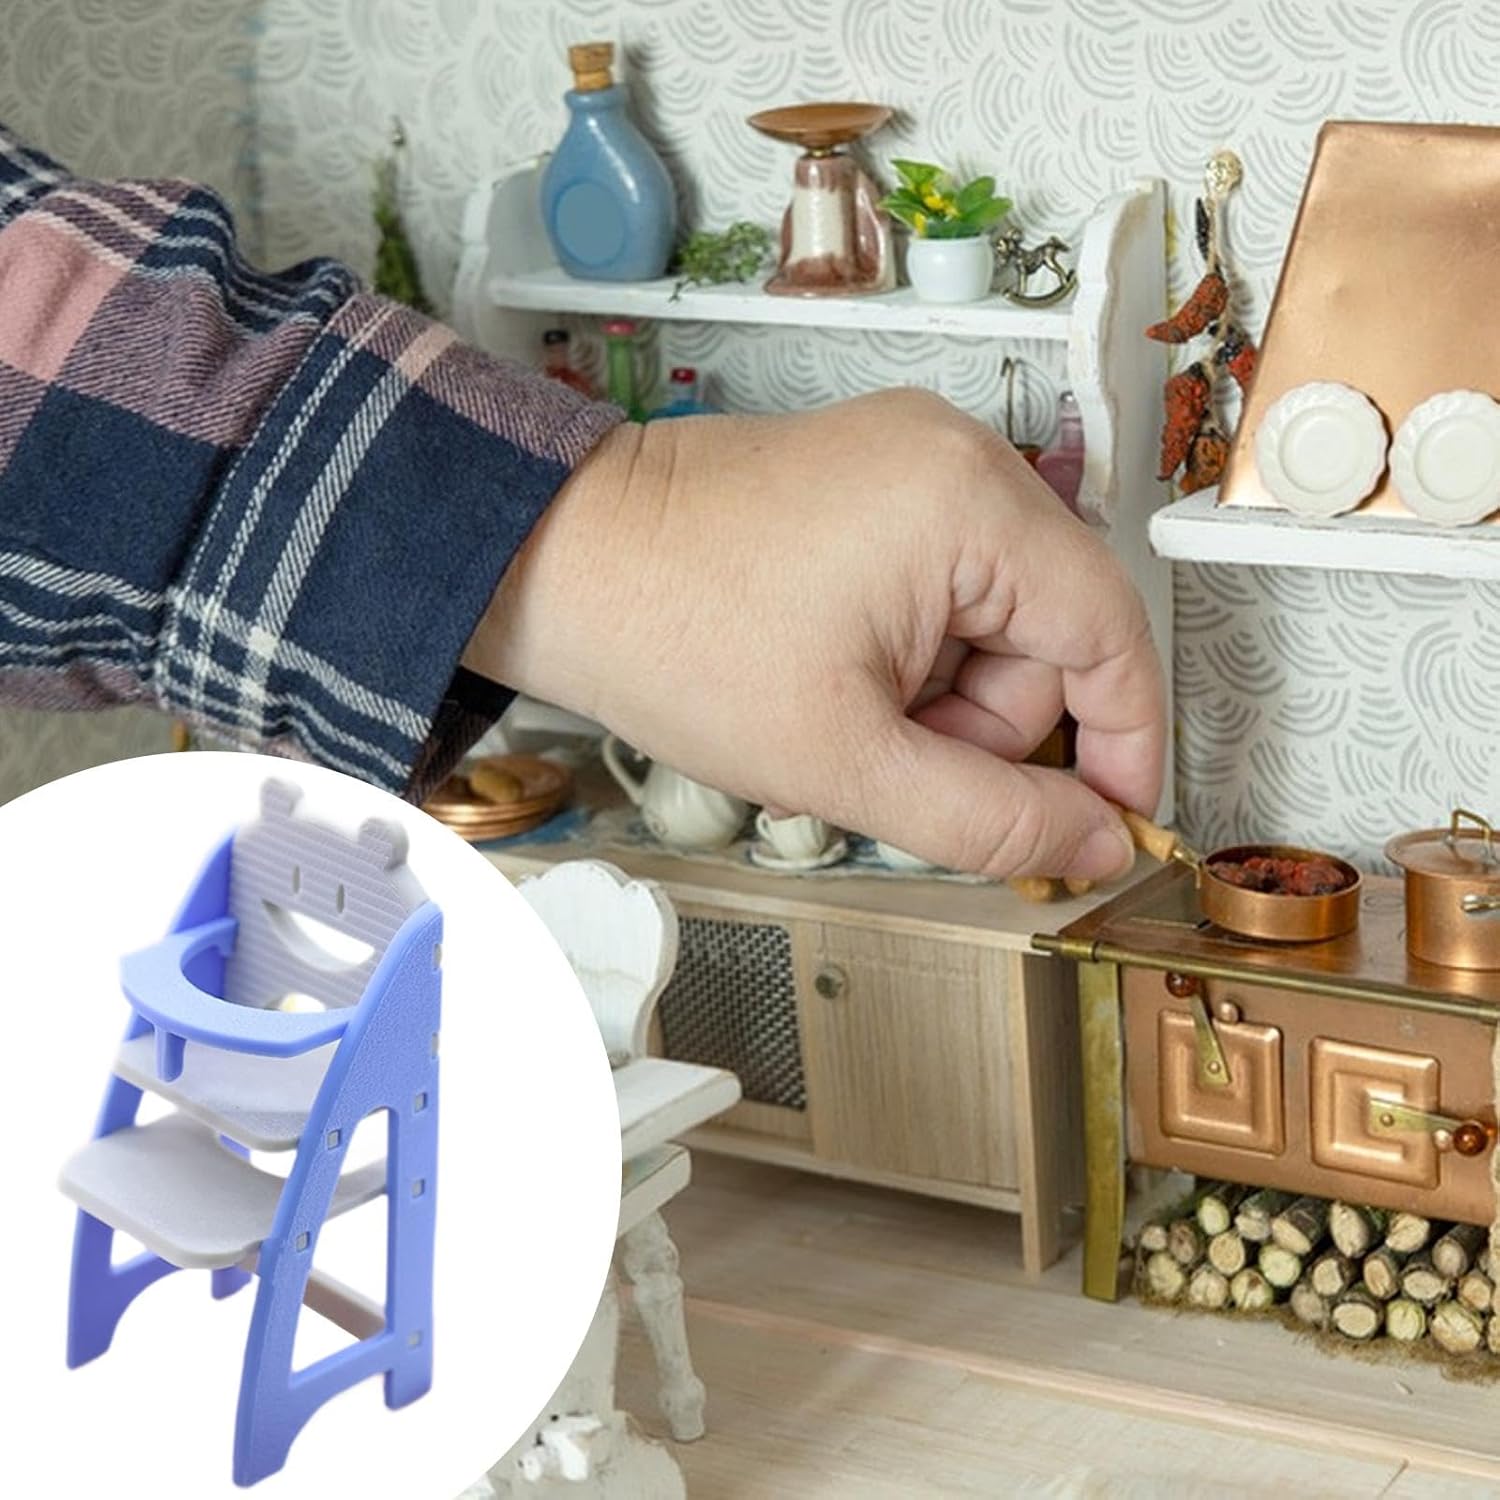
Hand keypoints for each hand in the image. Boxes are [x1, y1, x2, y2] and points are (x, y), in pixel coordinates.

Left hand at [465, 389, 1163, 880]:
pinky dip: (913, 649)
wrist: (555, 563)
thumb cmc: (672, 637)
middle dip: (986, 721)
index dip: (1123, 743)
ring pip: (997, 615)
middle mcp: (956, 455)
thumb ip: (988, 818)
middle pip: (1050, 629)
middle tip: (889, 752)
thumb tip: (1093, 843)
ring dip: (942, 691)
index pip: (1112, 631)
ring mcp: (914, 457)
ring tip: (842, 705)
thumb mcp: (844, 760)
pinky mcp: (877, 475)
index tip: (1107, 822)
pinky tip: (839, 667)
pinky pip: (947, 583)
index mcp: (967, 503)